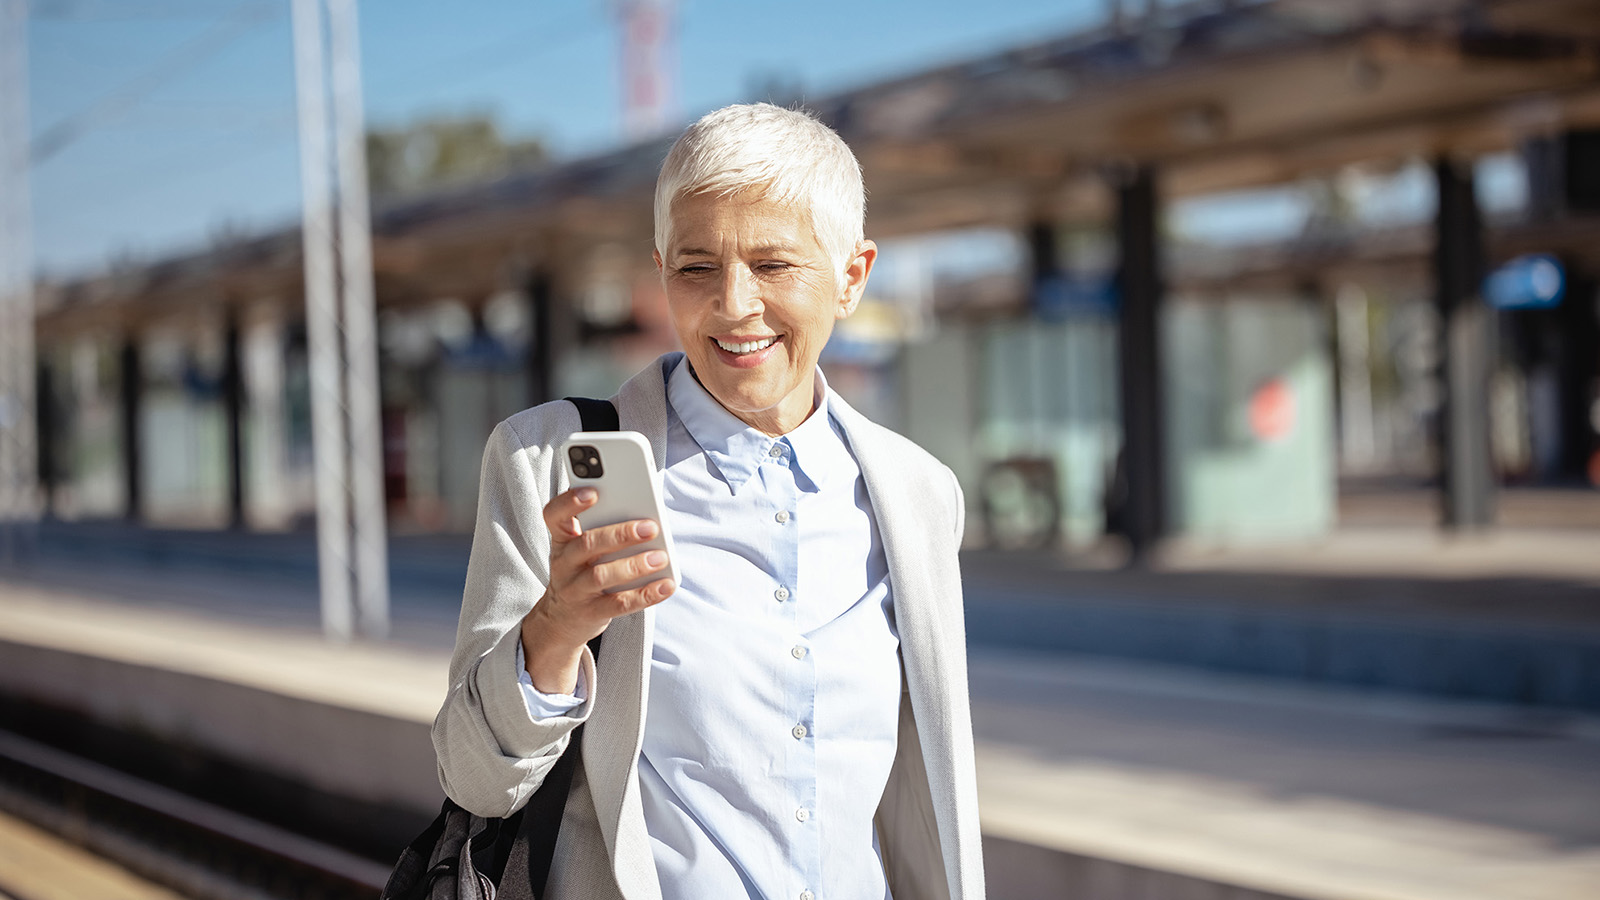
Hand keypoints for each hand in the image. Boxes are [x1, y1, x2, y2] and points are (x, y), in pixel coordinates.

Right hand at [521, 486, 674, 693]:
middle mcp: (563, 563)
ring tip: (660, 558)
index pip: (554, 515)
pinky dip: (646, 594)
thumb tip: (645, 518)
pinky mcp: (590, 613)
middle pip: (586, 544)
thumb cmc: (582, 572)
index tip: (593, 492)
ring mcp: (574, 590)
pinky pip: (620, 604)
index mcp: (562, 539)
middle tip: (650, 527)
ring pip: (601, 575)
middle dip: (619, 534)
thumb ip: (604, 530)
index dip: (569, 502)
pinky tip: (666, 585)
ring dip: (634, 565)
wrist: (562, 619)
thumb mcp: (582, 549)